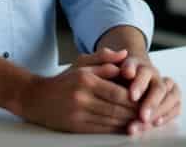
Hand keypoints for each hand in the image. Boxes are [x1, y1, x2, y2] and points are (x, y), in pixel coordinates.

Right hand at [15, 60, 139, 133]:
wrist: (36, 98)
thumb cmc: (64, 80)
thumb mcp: (82, 63)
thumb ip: (104, 58)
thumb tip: (125, 55)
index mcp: (86, 79)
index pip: (117, 92)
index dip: (135, 99)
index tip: (146, 99)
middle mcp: (82, 97)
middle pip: (116, 109)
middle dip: (135, 113)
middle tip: (148, 114)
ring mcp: (78, 113)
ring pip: (111, 121)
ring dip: (128, 123)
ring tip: (141, 122)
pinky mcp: (75, 127)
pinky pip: (101, 130)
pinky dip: (115, 130)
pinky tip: (125, 128)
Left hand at [116, 52, 180, 134]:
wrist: (126, 76)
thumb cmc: (116, 76)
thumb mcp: (110, 70)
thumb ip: (113, 69)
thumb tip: (124, 72)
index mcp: (139, 65)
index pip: (143, 72)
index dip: (138, 84)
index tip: (132, 97)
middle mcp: (154, 74)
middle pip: (158, 87)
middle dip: (151, 103)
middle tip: (142, 116)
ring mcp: (165, 85)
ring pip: (171, 95)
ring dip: (159, 110)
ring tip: (146, 122)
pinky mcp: (172, 97)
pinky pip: (176, 105)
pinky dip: (168, 114)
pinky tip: (156, 123)